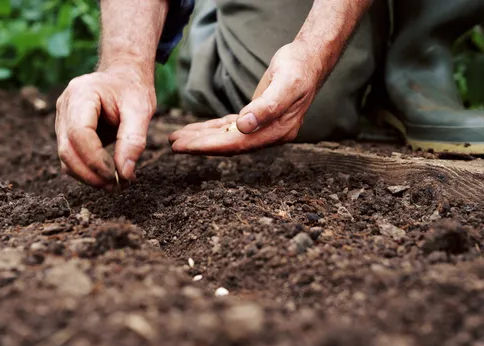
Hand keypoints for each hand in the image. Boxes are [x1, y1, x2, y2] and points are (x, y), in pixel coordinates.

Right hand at [55, 64, 154, 189]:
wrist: (123, 77)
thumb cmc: (132, 89)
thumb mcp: (141, 110)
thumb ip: (134, 141)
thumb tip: (125, 174)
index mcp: (81, 94)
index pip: (79, 134)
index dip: (96, 160)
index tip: (118, 176)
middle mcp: (65, 107)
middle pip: (67, 150)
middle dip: (92, 174)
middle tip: (118, 187)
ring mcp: (62, 120)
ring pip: (66, 159)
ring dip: (90, 178)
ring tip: (118, 185)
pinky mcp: (66, 133)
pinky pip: (72, 159)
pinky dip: (89, 172)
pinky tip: (111, 176)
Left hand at [170, 42, 322, 154]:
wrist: (310, 60)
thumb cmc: (298, 70)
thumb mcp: (285, 84)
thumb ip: (267, 107)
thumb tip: (244, 126)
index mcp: (276, 132)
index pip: (236, 144)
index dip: (208, 147)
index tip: (185, 147)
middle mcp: (268, 135)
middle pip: (228, 144)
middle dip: (200, 145)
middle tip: (174, 144)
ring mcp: (263, 128)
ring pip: (226, 137)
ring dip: (202, 138)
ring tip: (178, 138)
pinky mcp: (256, 118)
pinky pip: (230, 127)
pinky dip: (212, 129)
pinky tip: (197, 130)